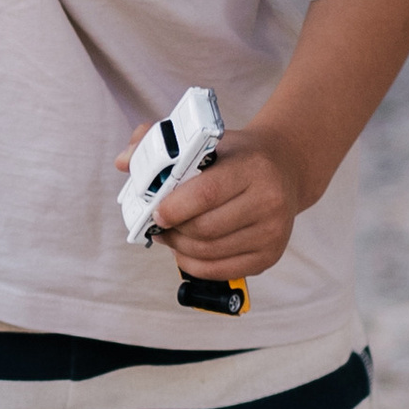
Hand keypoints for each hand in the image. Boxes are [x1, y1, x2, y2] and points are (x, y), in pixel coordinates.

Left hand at [115, 122, 306, 281]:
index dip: (174, 207)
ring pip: (210, 252)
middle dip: (172, 229)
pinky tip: (184, 250)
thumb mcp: (206, 138)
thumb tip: (123, 162)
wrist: (285, 168)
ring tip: (168, 234)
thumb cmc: (236, 154)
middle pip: (205, 229)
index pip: (206, 193)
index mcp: (253, 168)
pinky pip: (221, 271)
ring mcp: (273, 233)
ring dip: (180, 247)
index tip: (155, 211)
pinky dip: (194, 264)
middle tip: (156, 223)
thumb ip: (161, 143)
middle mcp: (269, 202)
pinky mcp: (270, 256)